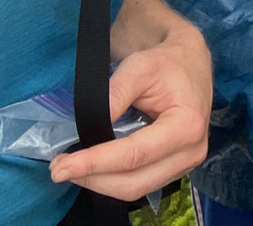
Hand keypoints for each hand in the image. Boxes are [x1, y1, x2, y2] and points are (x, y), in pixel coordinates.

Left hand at [49, 23, 211, 200]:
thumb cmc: (167, 62)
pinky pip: (140, 184)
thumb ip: (115, 94)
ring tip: (73, 168)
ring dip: (100, 183)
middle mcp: (192, 151)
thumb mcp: (140, 66)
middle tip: (59, 169)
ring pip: (135, 189)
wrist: (191, 62)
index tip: (61, 167)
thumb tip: (89, 126)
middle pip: (134, 182)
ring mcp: (186, 162)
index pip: (134, 155)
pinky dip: (113, 180)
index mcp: (187, 126)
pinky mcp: (176, 167)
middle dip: (93, 179)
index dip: (95, 163)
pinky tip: (95, 166)